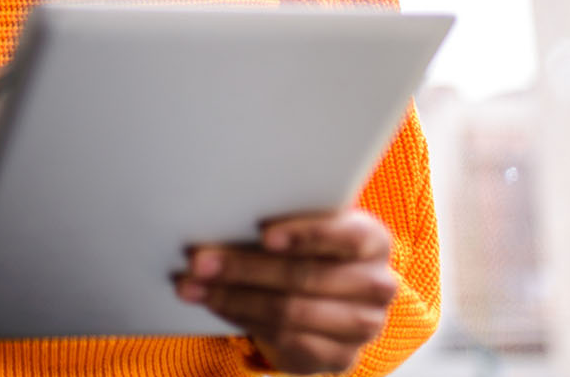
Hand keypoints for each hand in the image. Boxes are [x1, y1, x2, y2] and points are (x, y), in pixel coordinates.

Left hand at [173, 210, 397, 373]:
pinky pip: (285, 341)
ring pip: (289, 313)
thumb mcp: (307, 225)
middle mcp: (377, 285)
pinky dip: (243, 320)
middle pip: (305, 277)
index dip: (304, 235)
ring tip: (193, 286)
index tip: (264, 235)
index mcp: (373, 240)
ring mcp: (363, 326)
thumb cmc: (311, 248)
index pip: (345, 236)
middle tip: (199, 261)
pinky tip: (216, 306)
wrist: (333, 296)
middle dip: (244, 268)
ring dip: (232, 299)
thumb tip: (221, 211)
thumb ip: (282, 220)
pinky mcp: (341, 357)